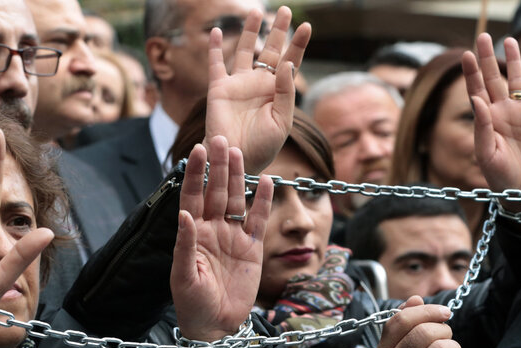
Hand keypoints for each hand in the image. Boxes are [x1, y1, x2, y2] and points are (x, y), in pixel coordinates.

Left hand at [170, 136, 273, 341]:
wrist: (216, 326)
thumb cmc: (192, 303)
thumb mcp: (183, 276)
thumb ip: (184, 245)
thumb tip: (185, 215)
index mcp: (192, 233)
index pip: (192, 196)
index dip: (196, 174)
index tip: (199, 149)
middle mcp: (212, 229)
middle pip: (216, 191)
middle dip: (218, 166)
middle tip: (222, 139)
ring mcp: (232, 236)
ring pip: (236, 199)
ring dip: (238, 176)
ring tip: (240, 152)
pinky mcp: (252, 248)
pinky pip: (258, 219)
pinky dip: (263, 200)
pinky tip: (267, 180)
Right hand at [205, 6, 310, 174]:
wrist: (237, 159)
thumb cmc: (262, 146)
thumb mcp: (282, 121)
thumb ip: (285, 91)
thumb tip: (286, 62)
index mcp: (277, 91)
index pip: (290, 61)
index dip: (298, 44)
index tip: (307, 26)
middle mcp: (258, 84)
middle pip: (269, 50)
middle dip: (277, 30)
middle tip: (283, 10)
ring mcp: (238, 84)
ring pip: (244, 50)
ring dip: (250, 31)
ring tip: (256, 11)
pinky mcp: (219, 89)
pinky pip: (216, 64)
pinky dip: (213, 48)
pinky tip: (215, 31)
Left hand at [463, 33, 520, 232]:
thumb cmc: (499, 177)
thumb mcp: (486, 153)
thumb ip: (481, 126)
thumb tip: (476, 98)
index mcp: (486, 120)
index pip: (476, 90)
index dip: (471, 72)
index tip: (465, 54)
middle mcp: (502, 114)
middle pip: (494, 79)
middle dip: (488, 58)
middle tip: (483, 36)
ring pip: (517, 83)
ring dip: (515, 62)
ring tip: (510, 40)